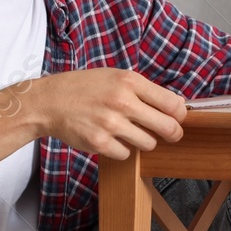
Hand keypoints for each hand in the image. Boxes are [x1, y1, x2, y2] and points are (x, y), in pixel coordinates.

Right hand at [34, 68, 186, 158]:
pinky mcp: (100, 143)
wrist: (49, 102)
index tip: (178, 119)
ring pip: (149, 143)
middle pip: (168, 127)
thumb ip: (144, 90)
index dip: (180, 115)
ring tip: (128, 131)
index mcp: (129, 81)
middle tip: (170, 134)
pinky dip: (122, 149)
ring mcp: (111, 124)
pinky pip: (127, 154)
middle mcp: (122, 101)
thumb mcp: (115, 77)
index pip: (172, 103)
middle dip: (172, 133)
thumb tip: (177, 105)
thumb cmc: (85, 88)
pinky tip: (111, 138)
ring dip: (143, 141)